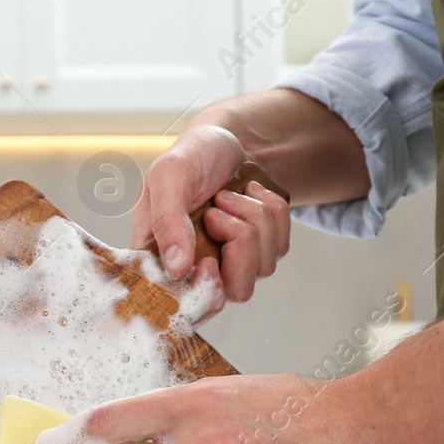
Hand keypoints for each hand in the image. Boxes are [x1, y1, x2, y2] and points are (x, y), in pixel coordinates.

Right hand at [133, 126, 292, 300]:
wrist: (225, 139)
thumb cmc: (190, 157)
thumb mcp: (168, 176)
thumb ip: (167, 221)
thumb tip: (176, 269)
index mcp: (163, 258)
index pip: (182, 303)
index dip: (202, 291)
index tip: (208, 261)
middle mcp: (199, 268)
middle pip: (235, 292)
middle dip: (239, 246)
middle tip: (217, 213)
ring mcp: (234, 262)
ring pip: (263, 266)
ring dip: (252, 218)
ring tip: (229, 196)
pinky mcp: (261, 250)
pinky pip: (280, 244)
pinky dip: (270, 210)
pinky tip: (249, 195)